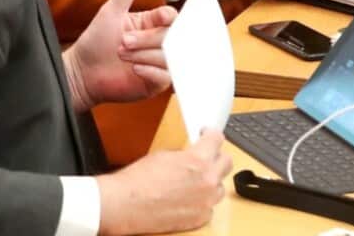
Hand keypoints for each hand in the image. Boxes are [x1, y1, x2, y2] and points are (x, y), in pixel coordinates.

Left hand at [64, 0, 176, 111]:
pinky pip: (165, 76)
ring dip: (145, 55)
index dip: (166, 17)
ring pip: (169, 57)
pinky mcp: (154, 83)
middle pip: (171, 37)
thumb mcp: (111, 11)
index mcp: (150, 23)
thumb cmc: (95, 41)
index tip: (157, 19)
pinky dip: (151, 71)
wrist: (82, 72)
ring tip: (123, 56)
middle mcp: (157, 42)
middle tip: (122, 43)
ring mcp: (158, 63)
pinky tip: (135, 69)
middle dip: (147, 39)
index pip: (171, 17)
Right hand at [97, 129, 232, 234]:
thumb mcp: (165, 155)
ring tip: (196, 181)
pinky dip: (202, 202)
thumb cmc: (139, 180)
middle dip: (216, 157)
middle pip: (227, 162)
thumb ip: (185, 154)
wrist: (127, 204)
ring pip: (220, 187)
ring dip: (211, 182)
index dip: (211, 134)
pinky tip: (189, 199)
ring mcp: (206, 201)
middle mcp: (208, 180)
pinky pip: (209, 207)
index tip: (208, 135)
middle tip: (207, 157)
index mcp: (199, 159)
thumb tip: (190, 156)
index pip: (217, 139)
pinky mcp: (200, 218)